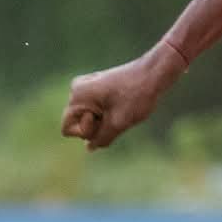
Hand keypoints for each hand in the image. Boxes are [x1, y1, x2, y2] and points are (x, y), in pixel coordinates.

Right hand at [61, 43, 184, 150]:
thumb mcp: (118, 124)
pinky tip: (124, 104)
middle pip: (78, 123)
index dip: (86, 132)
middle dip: (97, 126)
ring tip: (123, 108)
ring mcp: (87, 87)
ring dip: (105, 120)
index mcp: (77, 95)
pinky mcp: (97, 87)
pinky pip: (97, 110)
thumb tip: (89, 148)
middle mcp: (77, 89)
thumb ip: (101, 139)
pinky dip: (109, 113)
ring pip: (90, 117)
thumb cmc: (136, 96)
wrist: (154, 73)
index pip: (67, 129)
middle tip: (118, 113)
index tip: (104, 118)